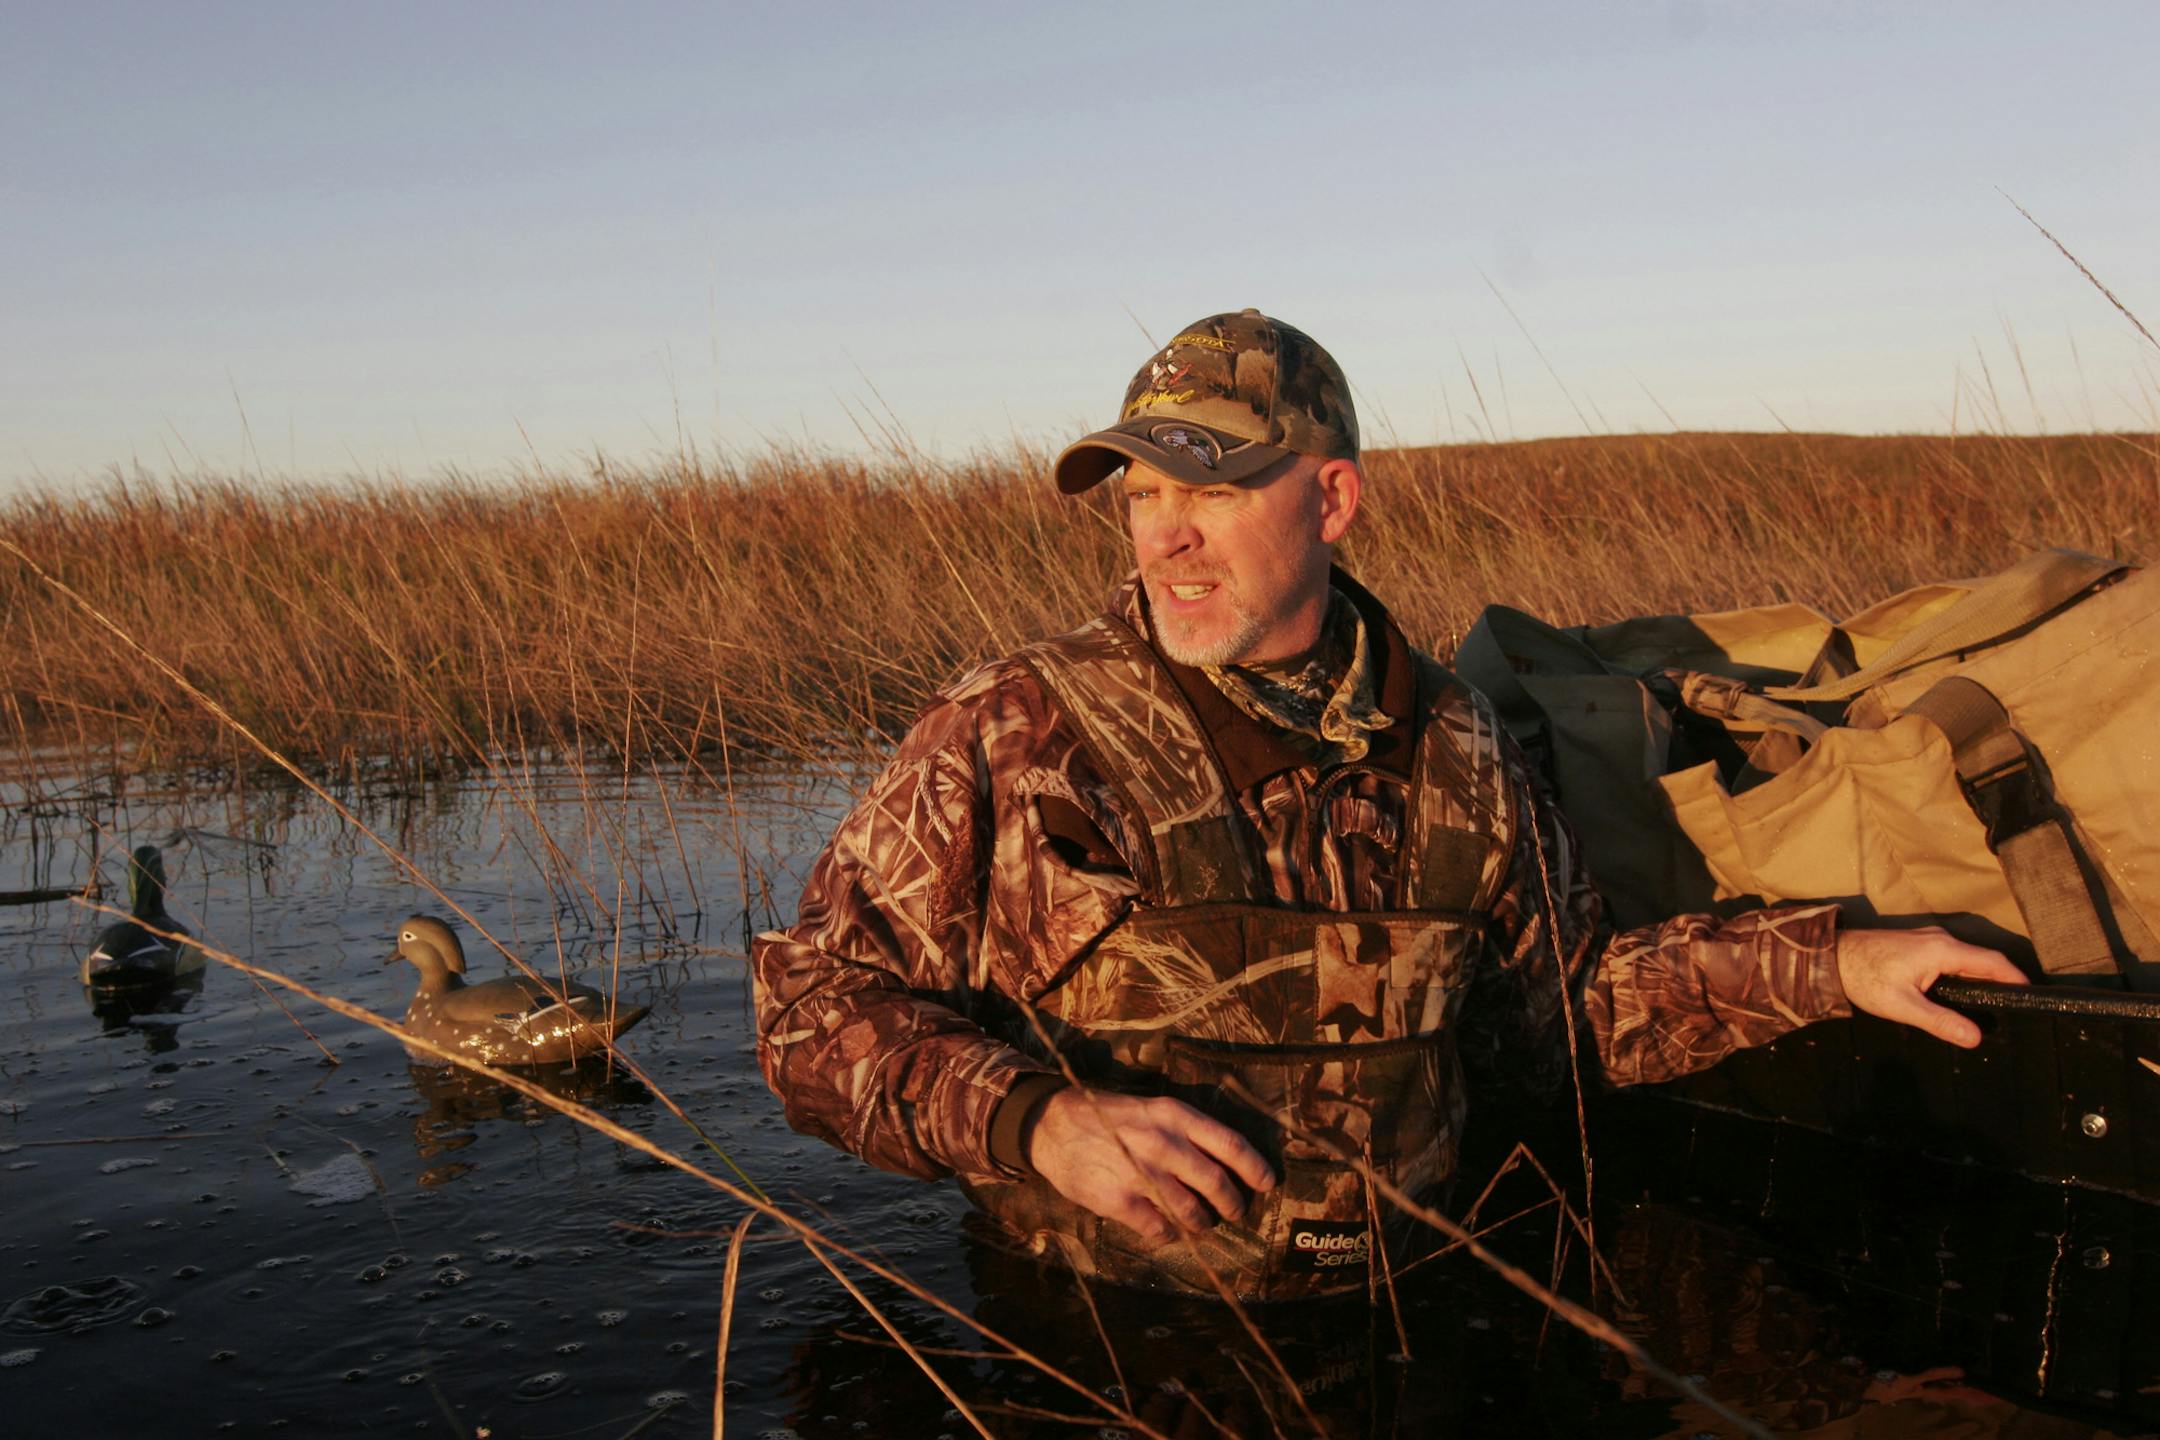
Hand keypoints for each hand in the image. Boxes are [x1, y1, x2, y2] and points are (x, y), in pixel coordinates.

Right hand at [1026, 1087, 1275, 1242]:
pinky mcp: (1120, 1201)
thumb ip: (1185, 1131)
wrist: (1053, 1125)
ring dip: (1202, 1223)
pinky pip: (1160, 1229)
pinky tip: (1165, 1228)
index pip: (1230, 1145)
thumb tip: (1224, 1162)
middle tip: (1235, 1211)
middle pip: (1217, 1183)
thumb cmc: (1109, 1117)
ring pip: (1192, 1212)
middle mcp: (1163, 1144)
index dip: (1255, 1168)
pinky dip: (1168, 1233)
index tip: (1267, 1183)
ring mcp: (1142, 1174)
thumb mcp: (1151, 1109)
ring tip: (1200, 1223)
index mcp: (1175, 1116)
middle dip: (1233, 1204)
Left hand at [1836, 925, 2027, 1047]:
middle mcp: (1941, 939)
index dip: (2016, 980)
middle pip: (1984, 961)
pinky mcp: (1920, 944)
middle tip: (2013, 1012)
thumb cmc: (1862, 977)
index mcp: (1942, 950)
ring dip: (1981, 980)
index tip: (2032, 999)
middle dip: (2001, 983)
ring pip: (1968, 959)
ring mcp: (1930, 938)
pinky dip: (1964, 975)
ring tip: (1992, 1008)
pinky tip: (1963, 996)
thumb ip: (1940, 1021)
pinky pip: (1953, 958)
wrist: (1830, 956)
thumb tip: (1974, 1038)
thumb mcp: (1903, 1005)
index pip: (1994, 963)